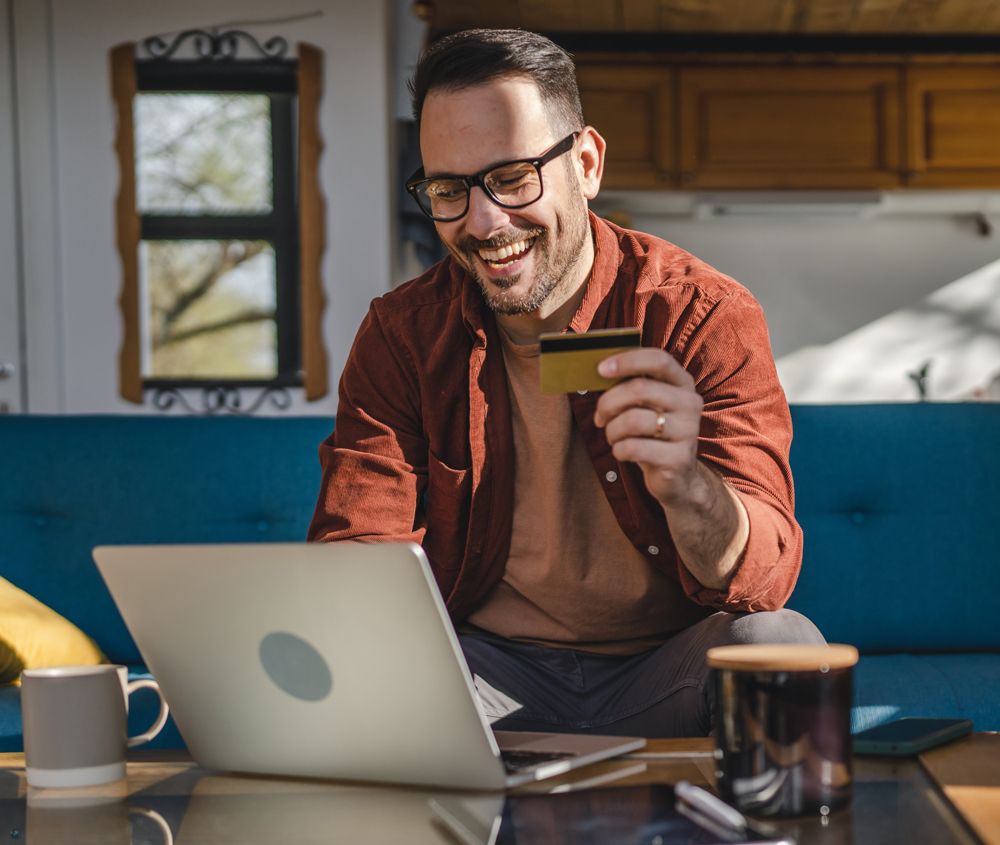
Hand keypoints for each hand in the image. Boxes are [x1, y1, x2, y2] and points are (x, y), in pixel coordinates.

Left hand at [593, 348, 703, 506]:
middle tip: (599, 416)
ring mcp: (688, 431)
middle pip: (639, 388)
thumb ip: (630, 386)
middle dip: (608, 402)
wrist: (677, 476)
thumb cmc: (653, 433)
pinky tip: (622, 451)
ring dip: (612, 430)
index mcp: (682, 383)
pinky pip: (633, 448)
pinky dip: (618, 449)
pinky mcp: (678, 458)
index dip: (627, 361)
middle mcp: (690, 403)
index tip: (601, 369)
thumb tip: (600, 372)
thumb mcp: (647, 406)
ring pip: (632, 420)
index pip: (659, 359)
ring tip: (613, 436)